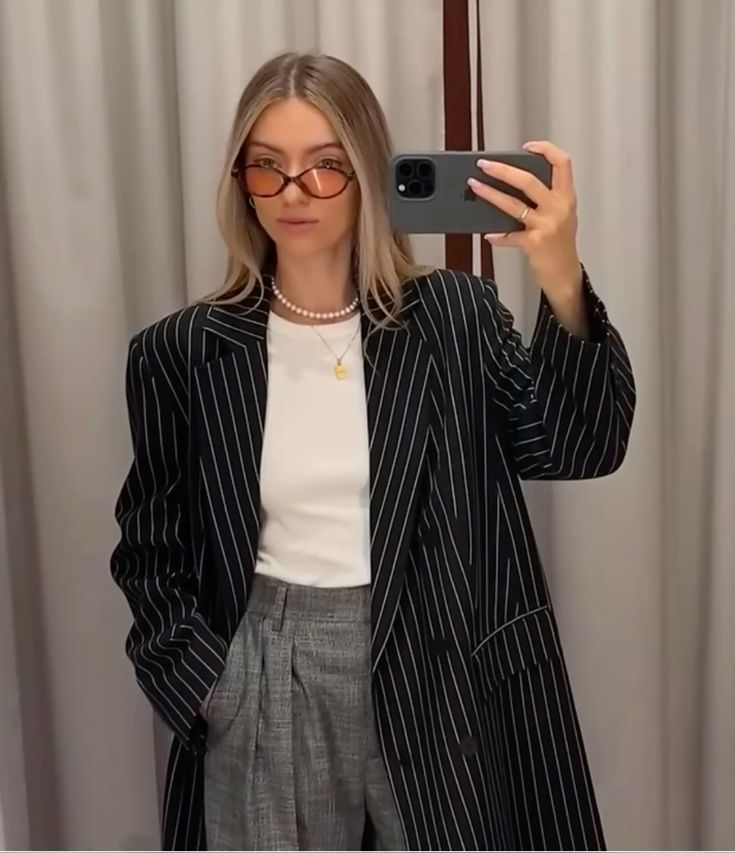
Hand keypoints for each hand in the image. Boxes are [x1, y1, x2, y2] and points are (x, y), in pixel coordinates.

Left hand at [467, 140, 582, 299]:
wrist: (565, 273)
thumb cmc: (560, 243)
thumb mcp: (563, 214)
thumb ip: (548, 197)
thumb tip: (515, 181)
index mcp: (567, 197)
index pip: (562, 163)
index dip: (545, 150)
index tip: (527, 147)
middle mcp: (558, 208)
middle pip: (528, 181)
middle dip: (502, 170)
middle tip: (484, 165)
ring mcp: (546, 225)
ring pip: (513, 205)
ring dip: (490, 194)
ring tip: (475, 186)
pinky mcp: (534, 243)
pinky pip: (509, 236)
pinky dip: (497, 236)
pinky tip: (488, 234)